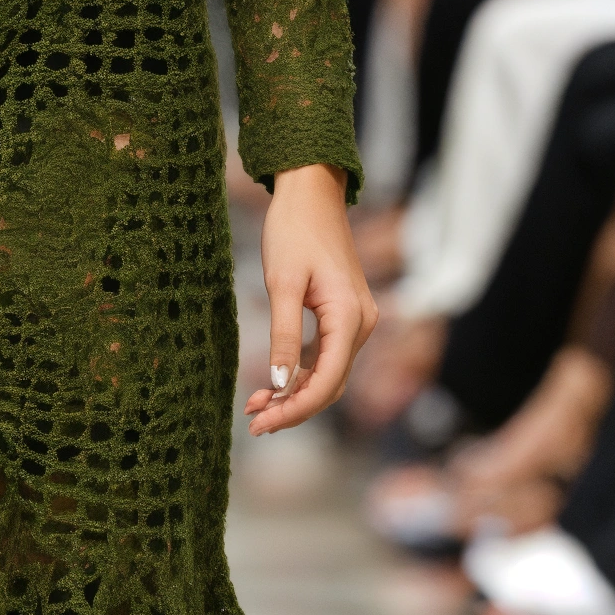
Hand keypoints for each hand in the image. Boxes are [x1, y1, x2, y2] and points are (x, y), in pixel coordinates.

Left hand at [244, 163, 376, 434]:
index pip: (327, 381)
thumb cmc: (294, 229)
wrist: (310, 191)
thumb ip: (283, 336)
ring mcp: (356, 318)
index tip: (260, 423)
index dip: (295, 409)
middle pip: (331, 383)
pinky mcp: (344, 313)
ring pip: (329, 372)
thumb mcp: (282, 283)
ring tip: (256, 406)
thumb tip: (278, 386)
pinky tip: (273, 383)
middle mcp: (361, 322)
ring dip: (295, 392)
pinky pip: (326, 354)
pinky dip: (301, 371)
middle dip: (293, 407)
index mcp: (350, 316)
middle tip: (253, 422)